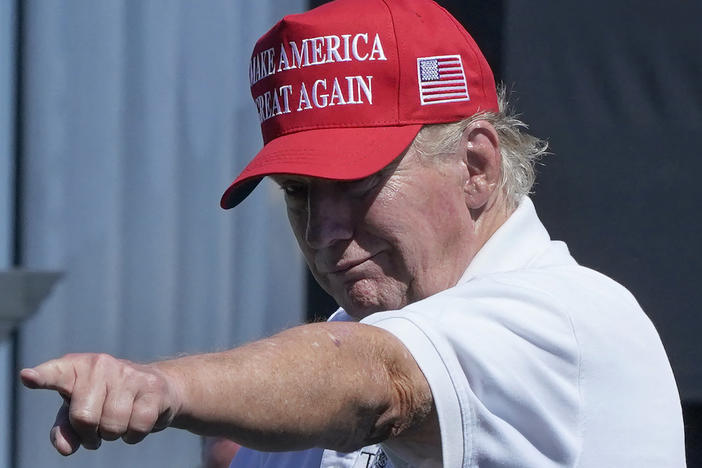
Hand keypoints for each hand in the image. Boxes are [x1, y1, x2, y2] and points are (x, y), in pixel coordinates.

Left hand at [20, 353, 182, 455]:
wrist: (154, 389)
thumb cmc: (107, 400)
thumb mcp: (79, 411)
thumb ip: (65, 429)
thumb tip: (66, 448)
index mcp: (76, 367)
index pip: (56, 373)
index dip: (42, 377)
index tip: (28, 377)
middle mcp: (102, 365)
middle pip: (84, 417)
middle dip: (90, 434)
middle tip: (97, 429)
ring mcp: (129, 374)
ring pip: (112, 425)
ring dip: (113, 435)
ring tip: (118, 422)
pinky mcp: (153, 388)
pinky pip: (137, 427)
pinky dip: (134, 435)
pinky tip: (135, 421)